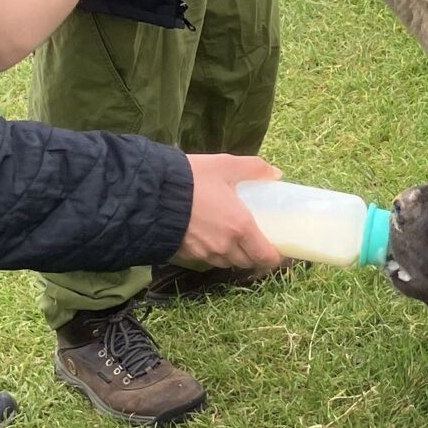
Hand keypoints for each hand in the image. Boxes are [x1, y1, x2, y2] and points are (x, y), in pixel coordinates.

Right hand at [178, 155, 282, 269]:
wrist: (151, 192)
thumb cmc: (192, 178)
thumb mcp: (225, 165)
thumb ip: (253, 169)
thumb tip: (275, 174)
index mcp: (241, 227)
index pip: (265, 257)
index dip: (274, 257)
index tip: (276, 249)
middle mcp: (225, 246)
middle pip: (247, 262)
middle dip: (254, 254)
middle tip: (255, 240)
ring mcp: (205, 253)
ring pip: (227, 262)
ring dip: (234, 255)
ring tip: (232, 238)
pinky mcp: (187, 254)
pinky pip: (208, 259)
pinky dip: (214, 252)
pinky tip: (210, 236)